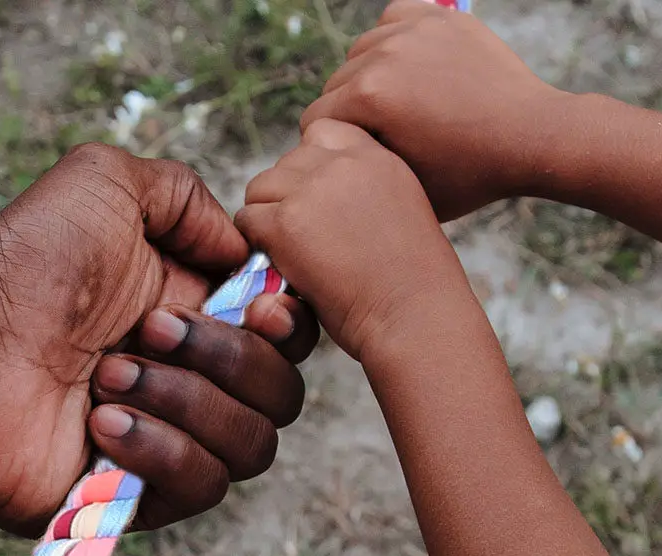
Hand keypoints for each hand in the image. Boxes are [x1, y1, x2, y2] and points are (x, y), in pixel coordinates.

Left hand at [0, 144, 267, 536]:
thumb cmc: (22, 262)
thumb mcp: (109, 185)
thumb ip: (190, 201)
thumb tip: (243, 253)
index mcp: (198, 320)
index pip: (288, 343)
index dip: (289, 329)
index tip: (256, 307)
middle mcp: (193, 385)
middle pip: (281, 399)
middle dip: (227, 360)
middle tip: (146, 330)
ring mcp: (169, 445)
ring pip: (250, 449)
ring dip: (187, 403)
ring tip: (108, 376)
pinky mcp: (137, 499)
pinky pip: (201, 489)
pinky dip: (162, 450)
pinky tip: (100, 423)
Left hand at [236, 120, 457, 360]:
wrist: (414, 317)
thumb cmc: (412, 288)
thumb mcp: (403, 215)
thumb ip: (365, 193)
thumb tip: (326, 202)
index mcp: (378, 158)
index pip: (323, 132)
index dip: (310, 170)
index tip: (318, 209)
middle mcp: (345, 164)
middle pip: (286, 162)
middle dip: (286, 198)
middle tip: (301, 241)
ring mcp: (312, 190)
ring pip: (260, 188)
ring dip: (266, 220)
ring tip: (289, 255)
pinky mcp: (287, 224)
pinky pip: (247, 221)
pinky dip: (255, 245)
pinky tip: (279, 268)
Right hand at [301, 0, 563, 219]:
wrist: (530, 138)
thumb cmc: (466, 176)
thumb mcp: (403, 185)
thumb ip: (356, 165)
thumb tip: (327, 157)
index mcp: (369, 98)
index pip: (315, 120)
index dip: (329, 148)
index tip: (352, 162)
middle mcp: (384, 54)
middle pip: (335, 85)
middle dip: (347, 113)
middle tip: (377, 139)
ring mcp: (414, 30)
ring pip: (360, 52)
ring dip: (367, 78)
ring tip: (394, 108)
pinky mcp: (439, 17)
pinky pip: (392, 21)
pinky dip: (391, 42)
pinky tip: (407, 71)